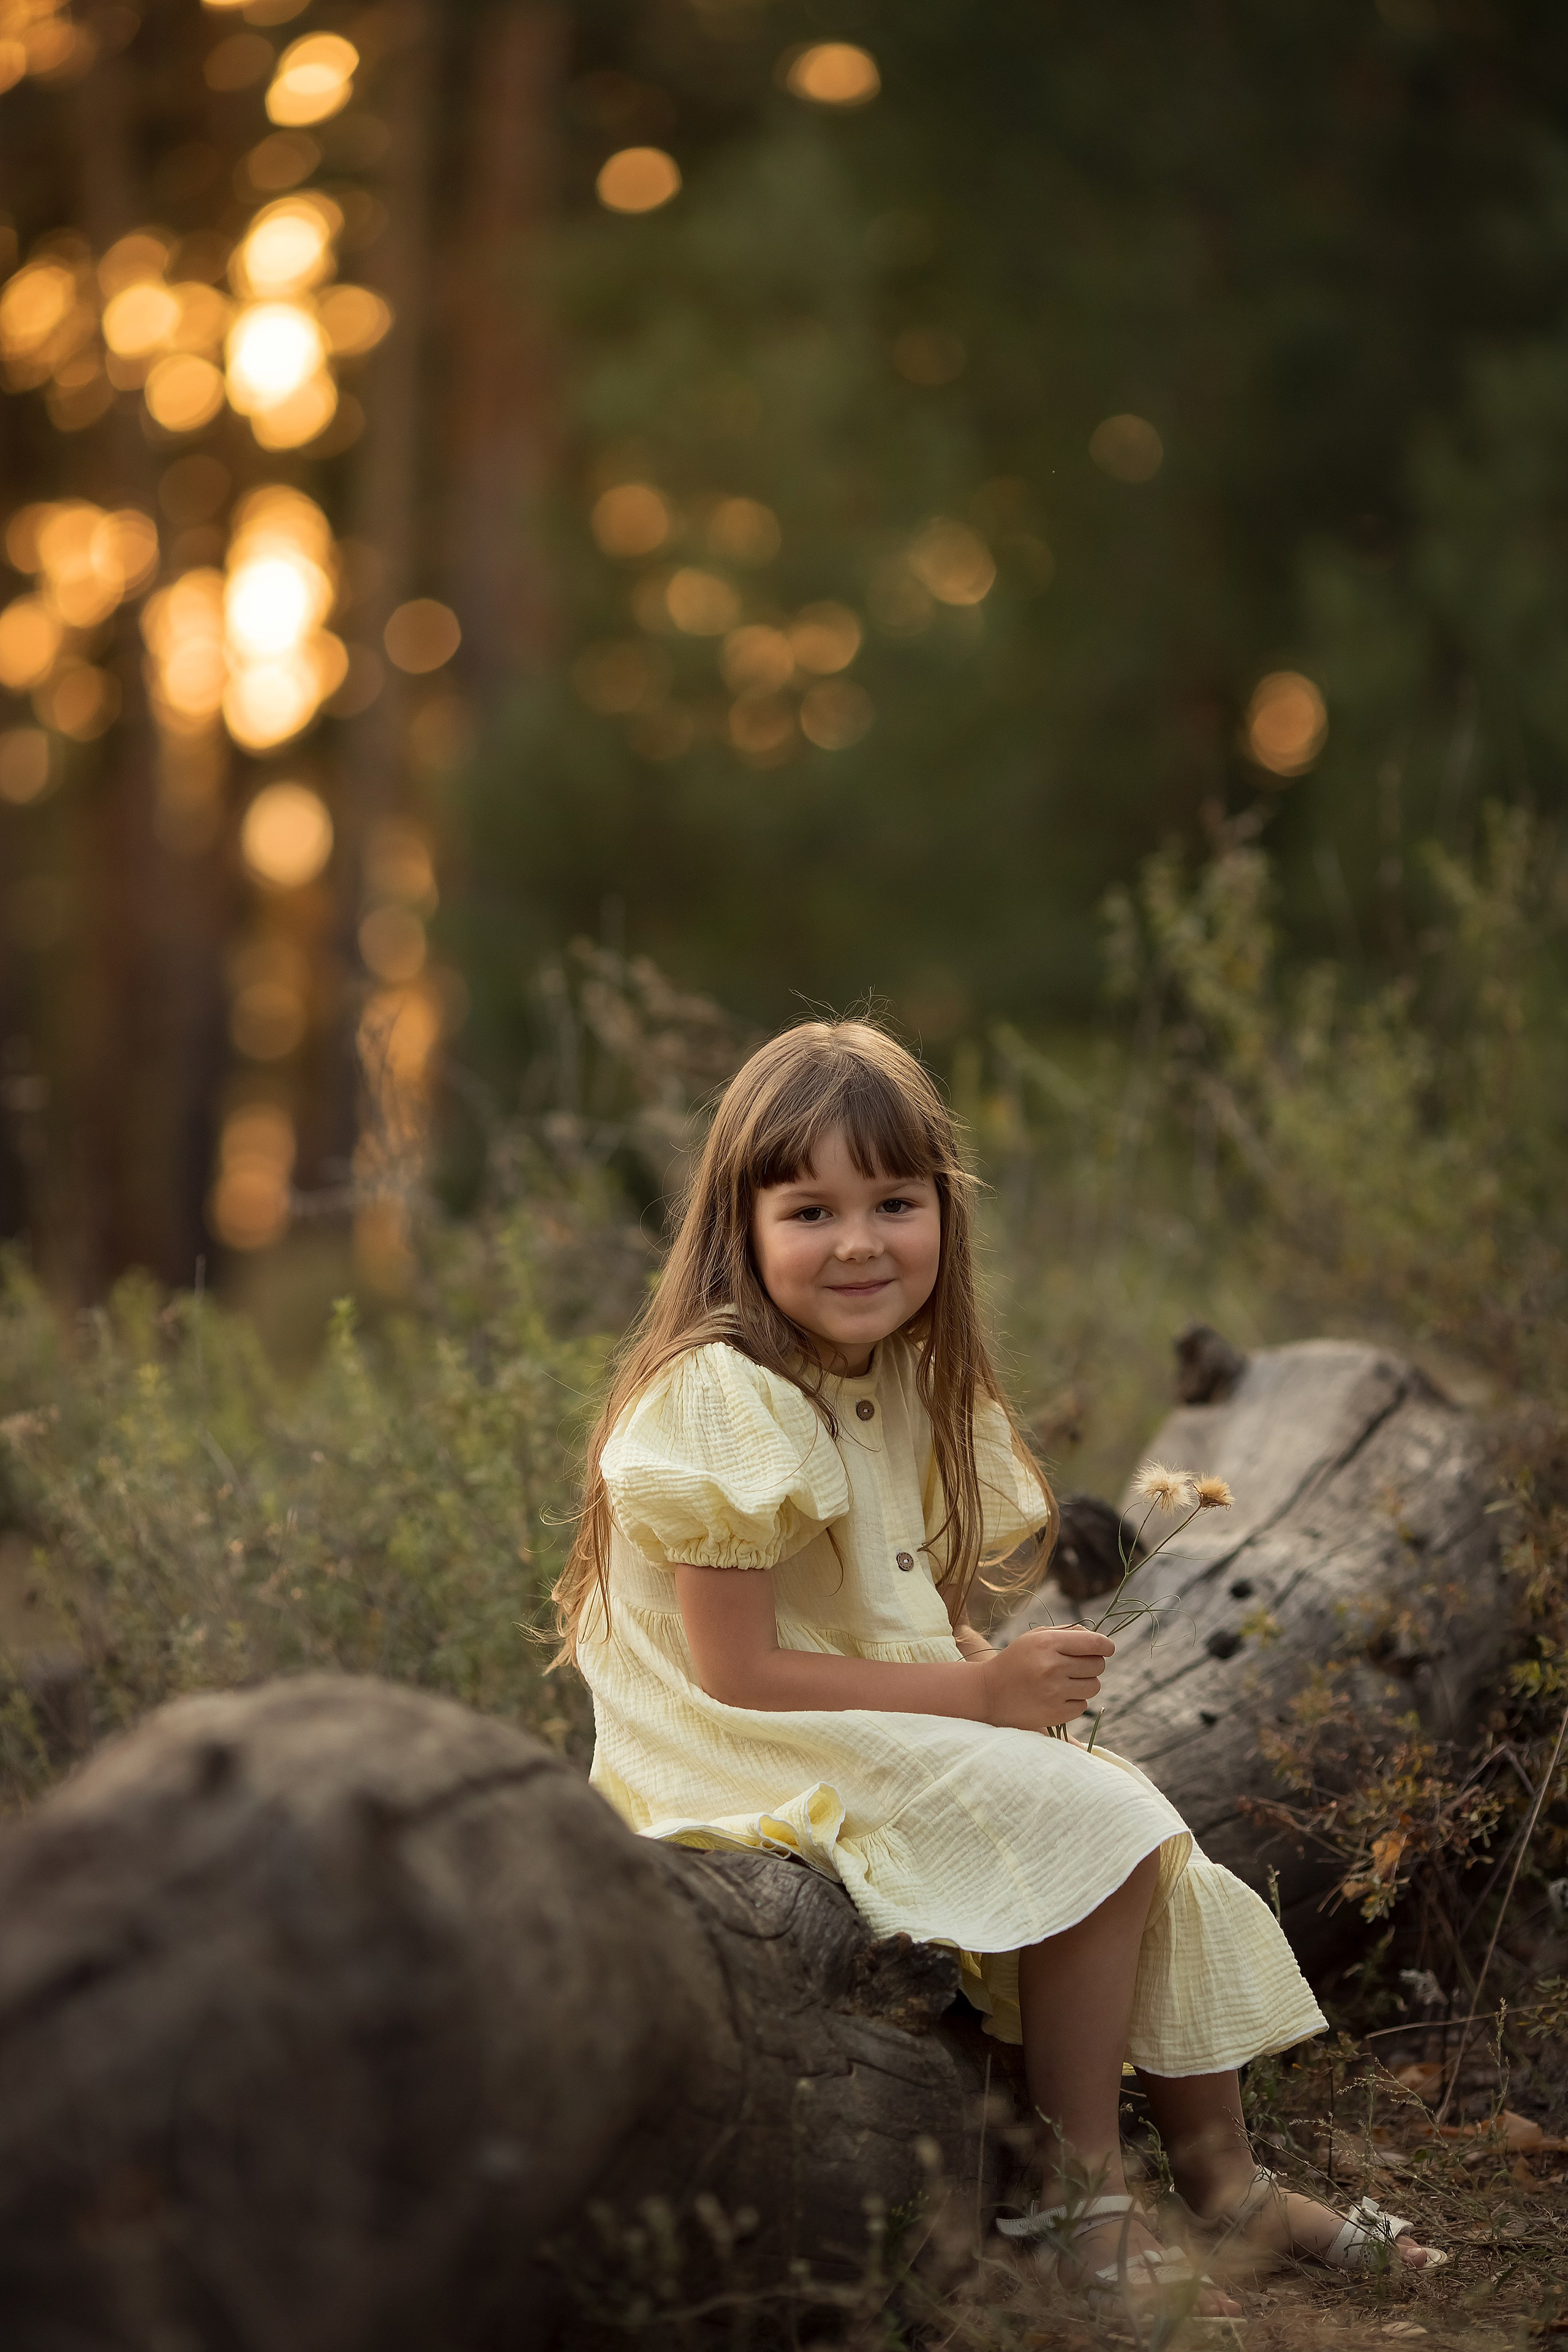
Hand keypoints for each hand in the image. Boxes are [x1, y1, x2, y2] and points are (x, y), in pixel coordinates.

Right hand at [978, 1625, 1114, 1731]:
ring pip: (1094, 1686)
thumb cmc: (1016, 1660)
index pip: (1094, 1643)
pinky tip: (1056, 1697)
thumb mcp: (1035, 1637)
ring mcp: (1054, 1693)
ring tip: (1065, 1682)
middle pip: (1098, 1665)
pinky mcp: (1056, 1714)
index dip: (1106, 1645)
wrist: (989, 1693)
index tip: (1107, 1648)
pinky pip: (1083, 1705)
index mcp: (1048, 1643)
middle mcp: (1052, 1667)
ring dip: (1085, 1684)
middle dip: (1092, 1664)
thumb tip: (1100, 1640)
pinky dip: (1074, 1701)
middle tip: (1075, 1666)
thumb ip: (1067, 1633)